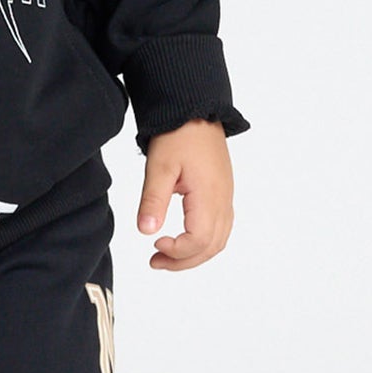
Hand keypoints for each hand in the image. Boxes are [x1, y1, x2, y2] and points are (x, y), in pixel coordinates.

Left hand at [136, 120, 233, 270]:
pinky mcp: (222, 193)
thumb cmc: (178, 134)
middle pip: (212, 246)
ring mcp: (225, 197)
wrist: (195, 110)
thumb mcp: (159, 167)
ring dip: (194, 254)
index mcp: (209, 195)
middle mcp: (223, 200)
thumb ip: (153, 200)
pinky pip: (221, 228)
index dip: (178, 251)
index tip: (155, 244)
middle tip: (155, 261)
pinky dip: (203, 242)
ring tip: (166, 255)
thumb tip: (146, 231)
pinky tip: (183, 240)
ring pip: (218, 240)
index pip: (200, 240)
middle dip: (183, 261)